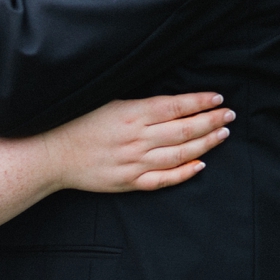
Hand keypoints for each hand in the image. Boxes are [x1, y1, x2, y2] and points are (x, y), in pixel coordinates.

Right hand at [12, 91, 232, 194]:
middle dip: (211, 121)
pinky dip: (184, 173)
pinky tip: (200, 165)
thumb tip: (169, 98)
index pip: (176, 106)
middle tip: (229, 115)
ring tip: (223, 134)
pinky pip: (163, 180)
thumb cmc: (75, 122)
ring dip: (205, 143)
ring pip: (180, 154)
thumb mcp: (105, 100)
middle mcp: (137, 138)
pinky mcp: (129, 182)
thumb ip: (137, 102)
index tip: (218, 98)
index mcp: (131, 113)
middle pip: (184, 129)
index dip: (201, 102)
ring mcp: (134, 162)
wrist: (50, 153)